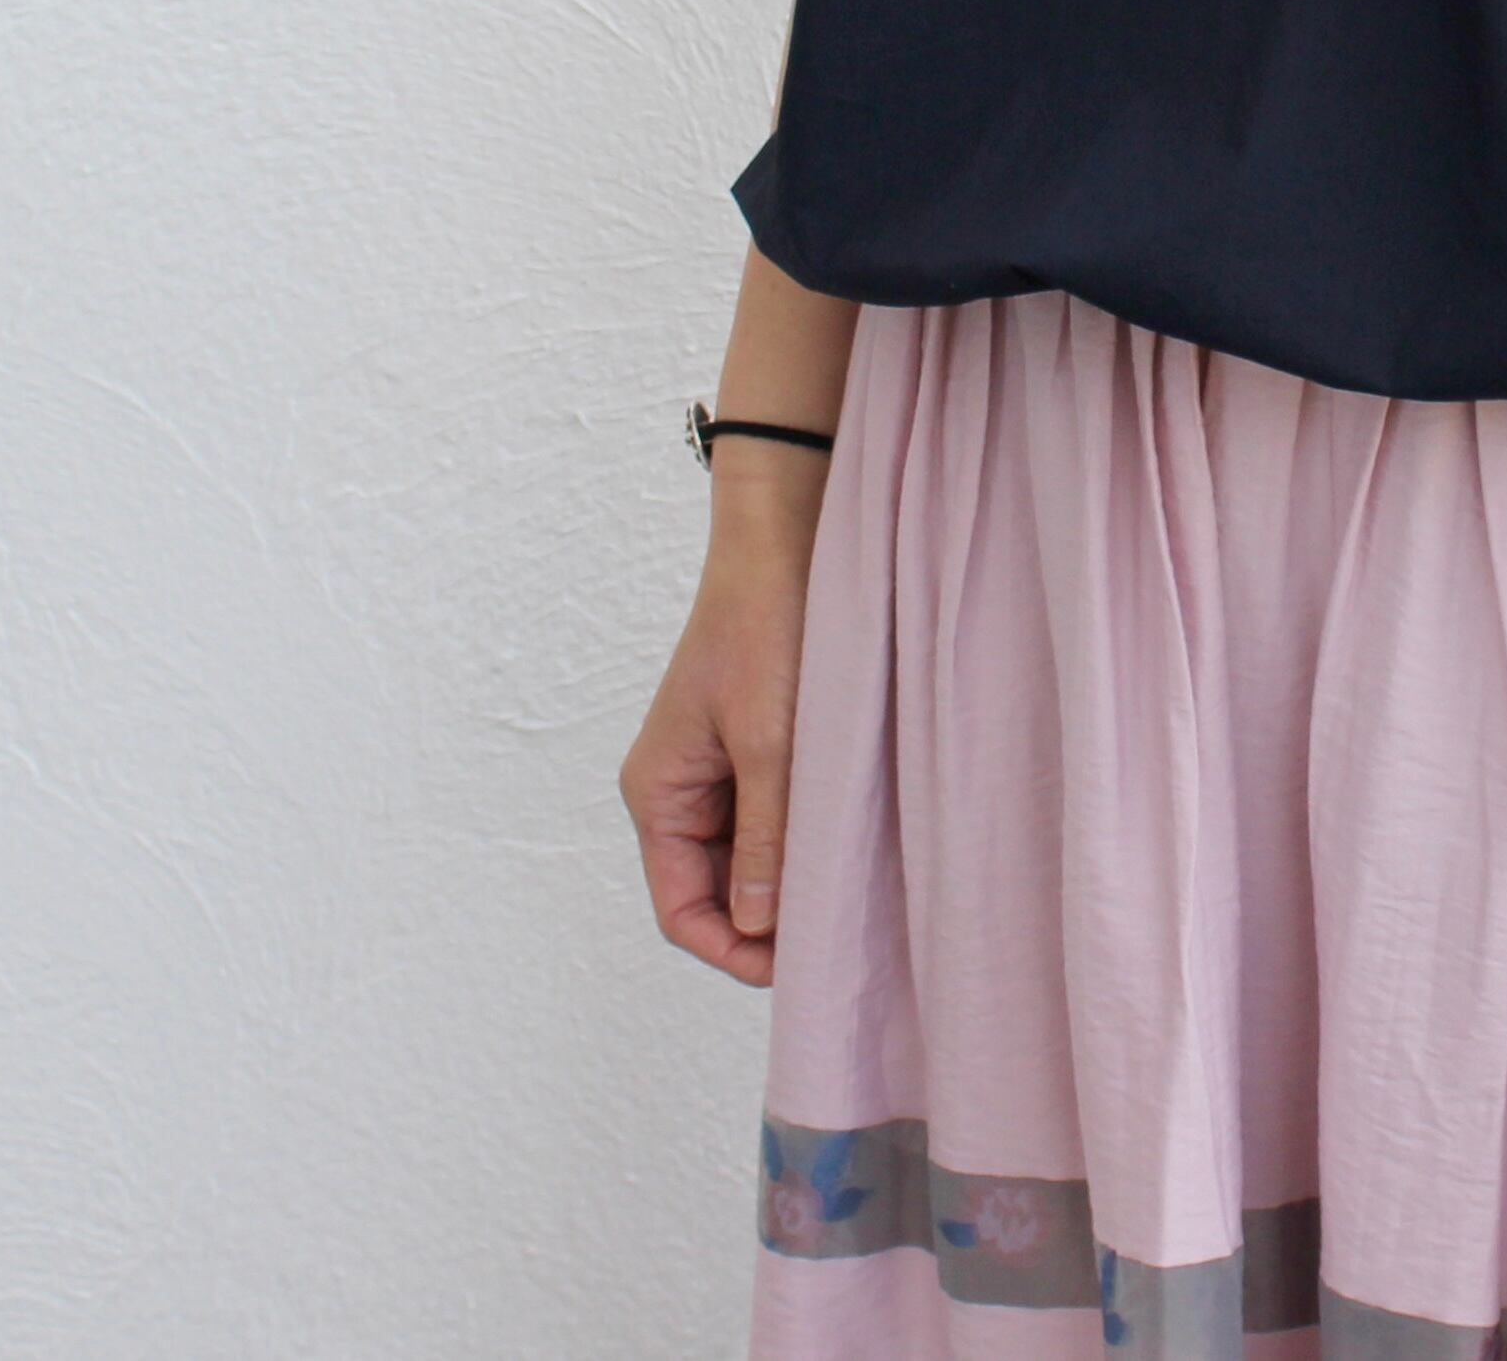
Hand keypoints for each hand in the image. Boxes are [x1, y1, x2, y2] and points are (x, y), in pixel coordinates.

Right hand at [620, 465, 826, 987]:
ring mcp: (716, 772)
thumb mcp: (769, 740)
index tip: (797, 969)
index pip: (681, 911)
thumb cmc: (766, 626)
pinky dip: (802, 841)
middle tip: (837, 937)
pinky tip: (847, 846)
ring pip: (749, 861)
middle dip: (767, 923)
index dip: (733, 950)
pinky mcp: (753, 751)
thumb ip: (766, 837)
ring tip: (848, 894)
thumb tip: (759, 926)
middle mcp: (678, 791)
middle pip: (715, 894)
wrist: (785, 539)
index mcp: (658, 794)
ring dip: (790, 881)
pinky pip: (771, 820)